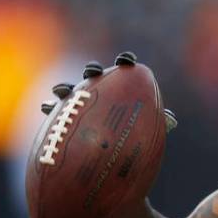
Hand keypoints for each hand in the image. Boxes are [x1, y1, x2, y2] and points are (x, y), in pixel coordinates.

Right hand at [39, 52, 177, 131]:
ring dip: (66, 88)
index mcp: (122, 89)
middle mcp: (101, 91)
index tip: (127, 60)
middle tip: (92, 72)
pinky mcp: (66, 116)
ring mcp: (82, 103)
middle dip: (92, 70)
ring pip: (72, 90)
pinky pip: (55, 111)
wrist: (115, 156)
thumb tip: (171, 119)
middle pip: (94, 75)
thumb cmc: (136, 138)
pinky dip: (50, 108)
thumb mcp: (148, 130)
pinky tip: (45, 110)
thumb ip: (159, 122)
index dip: (125, 61)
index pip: (125, 70)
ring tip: (61, 91)